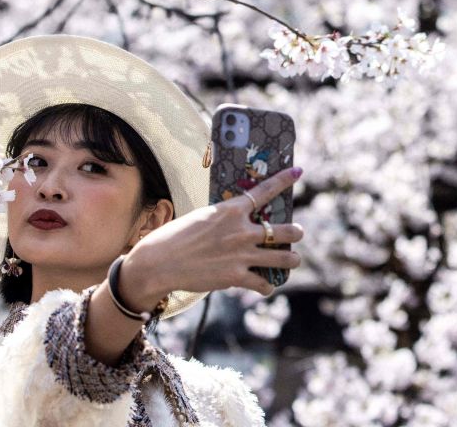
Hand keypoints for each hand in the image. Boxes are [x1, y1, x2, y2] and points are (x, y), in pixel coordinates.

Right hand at [120, 166, 304, 304]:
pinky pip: (264, 283)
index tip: (298, 171)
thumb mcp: (202, 218)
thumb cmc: (175, 237)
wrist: (159, 263)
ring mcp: (242, 254)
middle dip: (297, 232)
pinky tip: (266, 285)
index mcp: (231, 210)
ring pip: (286, 258)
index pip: (264, 190)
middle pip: (287, 230)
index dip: (284, 180)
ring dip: (292, 259)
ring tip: (292, 259)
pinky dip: (267, 285)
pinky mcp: (236, 276)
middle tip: (297, 233)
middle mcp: (242, 231)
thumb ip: (225, 219)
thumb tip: (240, 223)